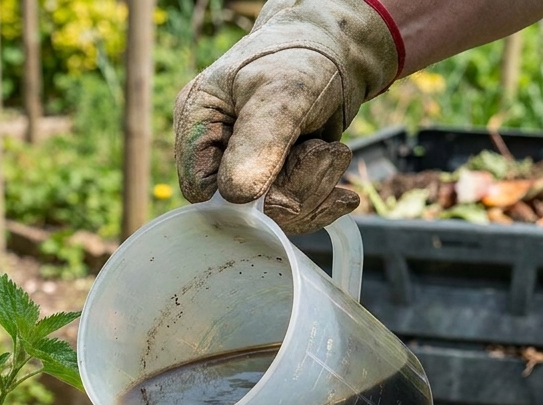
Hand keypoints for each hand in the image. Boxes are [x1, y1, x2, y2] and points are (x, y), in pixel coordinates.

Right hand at [173, 0, 400, 233]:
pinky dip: (321, 202)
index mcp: (200, 120)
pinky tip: (342, 193)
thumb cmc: (302, 58)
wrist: (339, 51)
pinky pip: (291, 214)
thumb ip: (259, 145)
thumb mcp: (282, 94)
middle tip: (323, 150)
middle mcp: (218, 149)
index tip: (282, 167)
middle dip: (291, 186)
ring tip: (333, 151)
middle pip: (241, 205)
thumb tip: (236, 196)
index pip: (200, 184)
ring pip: (272, 213)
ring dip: (313, 189)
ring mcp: (247, 166)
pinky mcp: (275, 179)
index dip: (239, 192)